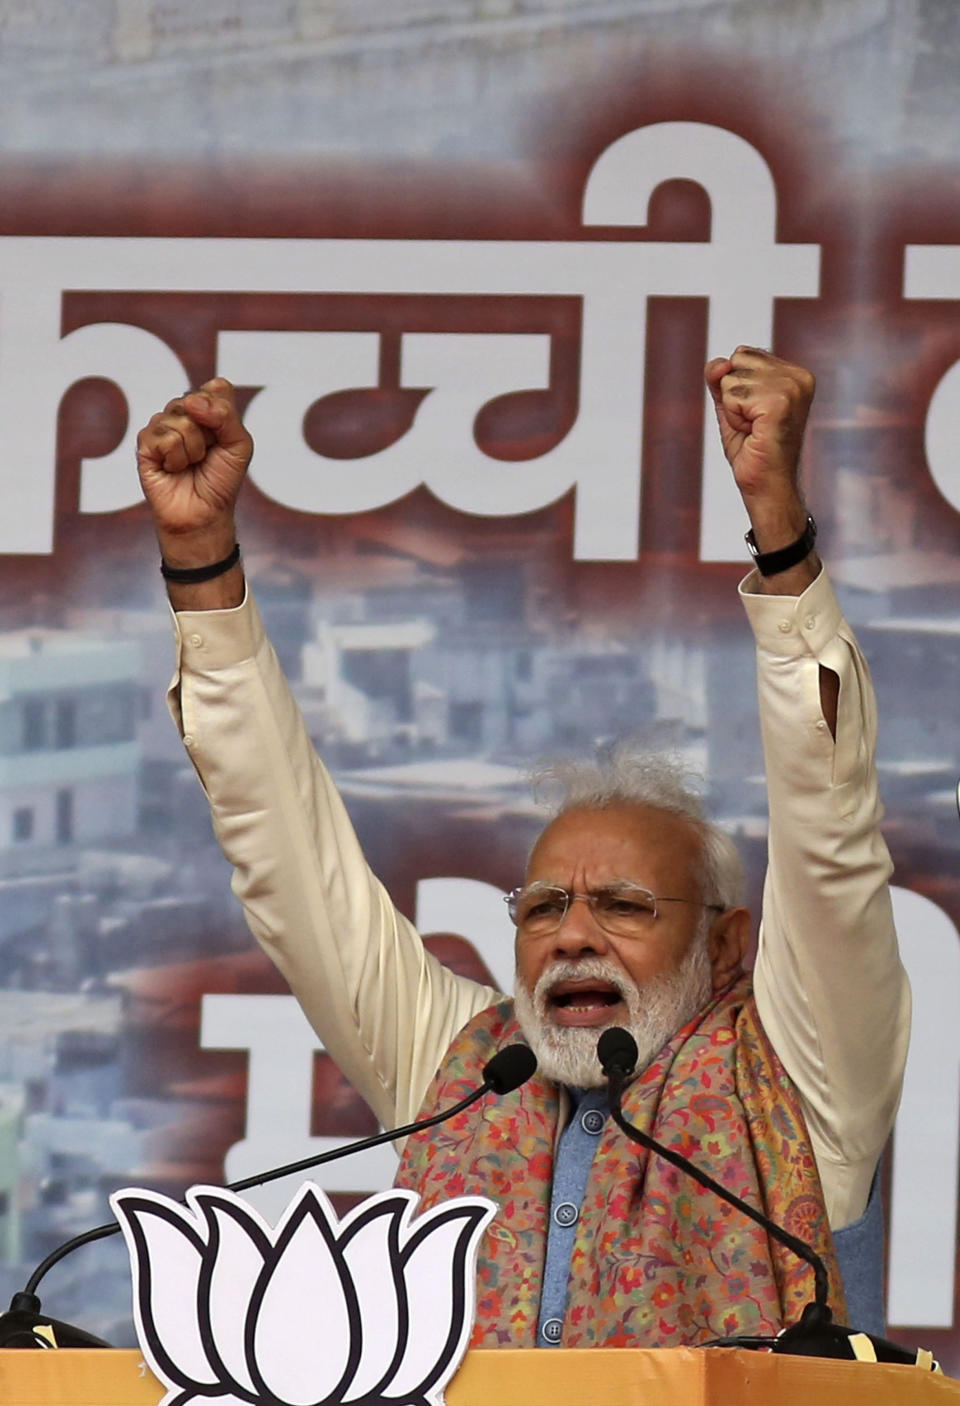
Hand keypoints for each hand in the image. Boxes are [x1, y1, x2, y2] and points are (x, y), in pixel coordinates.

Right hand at [136, 378, 252, 553]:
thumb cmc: (221, 480)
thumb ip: (226, 415)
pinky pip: (165, 438)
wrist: (204, 513)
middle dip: (210, 434)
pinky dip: (177, 459)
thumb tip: (192, 401)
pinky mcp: (146, 444)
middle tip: (207, 455)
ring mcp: (162, 427)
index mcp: (207, 410)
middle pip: (196, 401)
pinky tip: (174, 469)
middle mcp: (182, 414)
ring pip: (181, 420)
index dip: (223, 412)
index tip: (224, 438)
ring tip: (191, 464)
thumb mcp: (239, 445)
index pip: (216, 388)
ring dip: (194, 450)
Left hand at [705, 346, 820, 599]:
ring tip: (754, 431)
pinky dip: (733, 418)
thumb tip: (719, 362)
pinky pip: (731, 396)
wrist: (766, 488)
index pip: (742, 353)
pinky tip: (754, 433)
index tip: (754, 415)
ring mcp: (792, 388)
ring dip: (733, 411)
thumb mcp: (730, 406)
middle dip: (733, 396)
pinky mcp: (780, 402)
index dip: (736, 388)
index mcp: (794, 373)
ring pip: (730, 379)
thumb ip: (720, 378)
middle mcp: (799, 376)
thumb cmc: (752, 451)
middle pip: (736, 361)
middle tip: (753, 425)